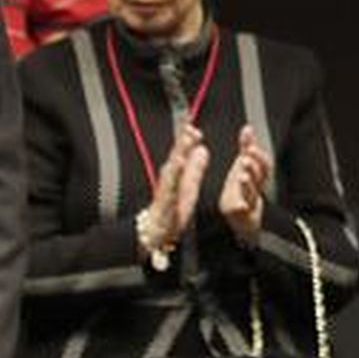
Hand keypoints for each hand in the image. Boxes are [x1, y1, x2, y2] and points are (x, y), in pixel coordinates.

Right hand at [139, 123, 209, 253]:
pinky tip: (179, 167)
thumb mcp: (188, 185)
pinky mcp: (165, 202)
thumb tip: (202, 148)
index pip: (182, 152)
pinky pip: (171, 188)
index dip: (188, 139)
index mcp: (176, 174)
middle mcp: (169, 179)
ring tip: (186, 143)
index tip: (194, 126)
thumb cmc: (172, 209)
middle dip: (183, 142)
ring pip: (172, 170)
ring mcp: (166, 190)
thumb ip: (195, 167)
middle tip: (190, 128)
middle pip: (176, 157)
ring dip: (179, 155)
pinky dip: (175, 177)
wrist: (155, 232)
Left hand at [218, 125, 272, 244]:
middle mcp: (254, 188)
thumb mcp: (244, 167)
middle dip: (254, 168)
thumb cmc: (245, 191)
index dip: (259, 156)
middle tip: (246, 160)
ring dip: (248, 184)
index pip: (263, 165)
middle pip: (259, 177)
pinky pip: (243, 211)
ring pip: (252, 192)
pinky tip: (240, 205)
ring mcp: (249, 202)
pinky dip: (242, 208)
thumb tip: (248, 128)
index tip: (250, 148)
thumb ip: (246, 147)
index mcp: (255, 176)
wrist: (246, 222)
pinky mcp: (241, 214)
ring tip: (242, 176)